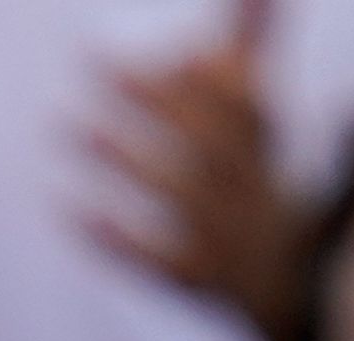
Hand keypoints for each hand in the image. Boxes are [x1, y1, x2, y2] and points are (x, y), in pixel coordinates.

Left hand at [83, 0, 297, 340]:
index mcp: (262, 143)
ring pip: (183, 197)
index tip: (178, 51)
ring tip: (67, 125)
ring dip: (127, 160)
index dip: (215, 78)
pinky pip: (162, 262)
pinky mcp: (201, 281)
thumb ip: (250, 47)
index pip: (247, 107)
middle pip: (212, 144)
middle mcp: (251, 188)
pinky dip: (118, 239)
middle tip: (98, 63)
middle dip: (159, 102)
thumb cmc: (252, 176)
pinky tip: (68, 209)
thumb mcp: (254, 116)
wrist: (286, 279)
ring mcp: (228, 237)